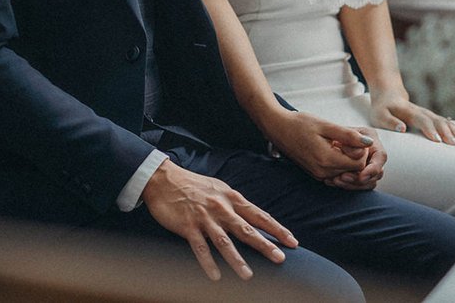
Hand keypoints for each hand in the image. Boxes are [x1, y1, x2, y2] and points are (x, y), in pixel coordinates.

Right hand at [140, 160, 296, 281]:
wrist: (162, 179)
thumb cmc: (192, 185)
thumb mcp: (218, 189)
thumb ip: (234, 204)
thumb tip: (252, 217)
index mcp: (230, 198)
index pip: (258, 215)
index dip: (276, 229)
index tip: (292, 242)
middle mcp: (220, 208)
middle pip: (246, 229)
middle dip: (264, 245)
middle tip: (279, 258)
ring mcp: (204, 217)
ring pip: (223, 241)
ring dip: (237, 259)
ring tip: (248, 275)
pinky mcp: (187, 226)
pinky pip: (200, 247)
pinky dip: (208, 262)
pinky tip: (215, 276)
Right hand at [262, 109, 380, 187]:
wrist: (277, 128)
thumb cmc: (300, 123)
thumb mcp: (325, 125)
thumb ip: (348, 135)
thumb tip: (369, 143)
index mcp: (327, 160)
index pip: (359, 164)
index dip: (360, 150)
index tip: (351, 137)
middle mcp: (323, 172)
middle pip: (353, 170)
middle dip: (354, 155)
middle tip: (343, 139)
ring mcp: (318, 175)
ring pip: (345, 172)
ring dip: (345, 159)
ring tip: (335, 143)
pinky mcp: (315, 174)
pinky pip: (335, 173)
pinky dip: (338, 163)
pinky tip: (330, 149)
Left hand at [325, 132, 386, 189]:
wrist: (317, 136)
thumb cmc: (326, 130)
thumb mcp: (338, 130)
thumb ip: (350, 136)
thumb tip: (366, 142)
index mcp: (371, 140)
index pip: (381, 156)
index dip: (373, 169)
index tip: (361, 176)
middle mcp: (372, 154)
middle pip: (377, 173)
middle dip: (361, 179)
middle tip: (343, 178)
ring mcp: (366, 165)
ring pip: (368, 182)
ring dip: (354, 184)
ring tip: (336, 180)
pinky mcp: (358, 174)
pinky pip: (358, 185)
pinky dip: (347, 185)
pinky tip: (333, 182)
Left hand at [368, 88, 454, 145]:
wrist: (389, 95)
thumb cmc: (383, 109)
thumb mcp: (379, 115)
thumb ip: (389, 121)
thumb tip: (402, 128)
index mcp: (408, 111)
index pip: (421, 120)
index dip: (429, 129)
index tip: (437, 139)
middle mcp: (421, 112)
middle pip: (437, 121)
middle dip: (447, 132)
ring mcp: (428, 114)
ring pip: (444, 122)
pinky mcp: (432, 118)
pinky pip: (447, 123)